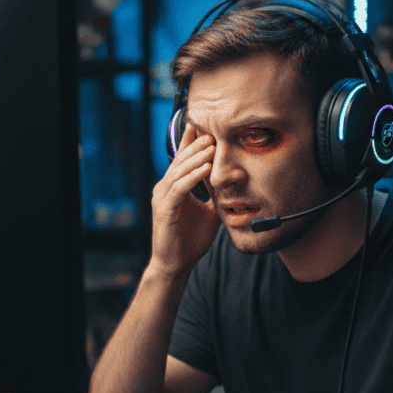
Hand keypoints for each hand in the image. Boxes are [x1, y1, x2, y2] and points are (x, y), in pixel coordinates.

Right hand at [151, 123, 220, 275]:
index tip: (204, 128)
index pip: (181, 161)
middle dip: (196, 145)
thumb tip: (230, 184)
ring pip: (179, 172)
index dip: (190, 143)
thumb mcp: (208, 213)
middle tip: (212, 131)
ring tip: (212, 145)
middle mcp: (164, 190)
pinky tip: (206, 168)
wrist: (177, 265)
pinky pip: (180, 189)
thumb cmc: (190, 241)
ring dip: (196, 158)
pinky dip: (193, 177)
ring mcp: (162, 199)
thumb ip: (213, 197)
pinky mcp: (165, 210)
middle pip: (179, 161)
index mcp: (173, 189)